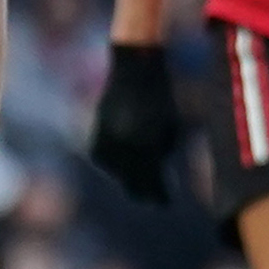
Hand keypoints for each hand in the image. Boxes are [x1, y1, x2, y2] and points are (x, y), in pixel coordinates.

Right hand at [90, 38, 184, 207]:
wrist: (136, 66)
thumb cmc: (162, 96)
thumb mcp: (171, 126)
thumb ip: (165, 153)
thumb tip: (157, 178)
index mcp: (147, 144)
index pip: (153, 183)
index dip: (161, 196)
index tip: (166, 202)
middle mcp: (125, 144)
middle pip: (133, 184)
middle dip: (145, 193)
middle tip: (154, 199)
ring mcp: (107, 139)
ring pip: (117, 173)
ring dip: (129, 176)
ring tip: (142, 170)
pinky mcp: (96, 131)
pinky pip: (104, 160)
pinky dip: (114, 163)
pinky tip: (125, 159)